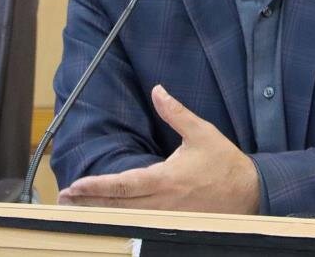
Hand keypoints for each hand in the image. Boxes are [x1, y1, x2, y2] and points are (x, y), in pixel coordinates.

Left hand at [57, 84, 260, 213]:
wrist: (250, 191)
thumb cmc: (224, 163)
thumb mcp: (200, 132)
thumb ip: (175, 113)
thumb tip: (158, 91)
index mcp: (166, 179)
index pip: (122, 185)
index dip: (96, 187)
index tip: (76, 185)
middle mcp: (162, 202)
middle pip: (117, 206)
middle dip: (88, 203)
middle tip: (64, 199)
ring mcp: (167, 216)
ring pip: (126, 217)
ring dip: (100, 213)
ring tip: (77, 208)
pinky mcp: (173, 223)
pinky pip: (142, 222)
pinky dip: (121, 219)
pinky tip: (108, 216)